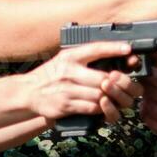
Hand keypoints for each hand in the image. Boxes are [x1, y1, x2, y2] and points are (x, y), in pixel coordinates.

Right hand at [24, 41, 141, 123]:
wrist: (28, 92)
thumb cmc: (51, 75)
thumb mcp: (64, 59)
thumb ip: (85, 58)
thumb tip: (114, 57)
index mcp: (70, 56)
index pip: (95, 49)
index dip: (113, 48)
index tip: (128, 48)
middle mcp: (68, 71)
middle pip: (103, 77)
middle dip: (116, 83)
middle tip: (123, 85)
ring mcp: (67, 89)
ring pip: (99, 94)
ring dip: (110, 98)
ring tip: (114, 97)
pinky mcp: (65, 105)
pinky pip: (91, 107)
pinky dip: (100, 108)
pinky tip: (102, 106)